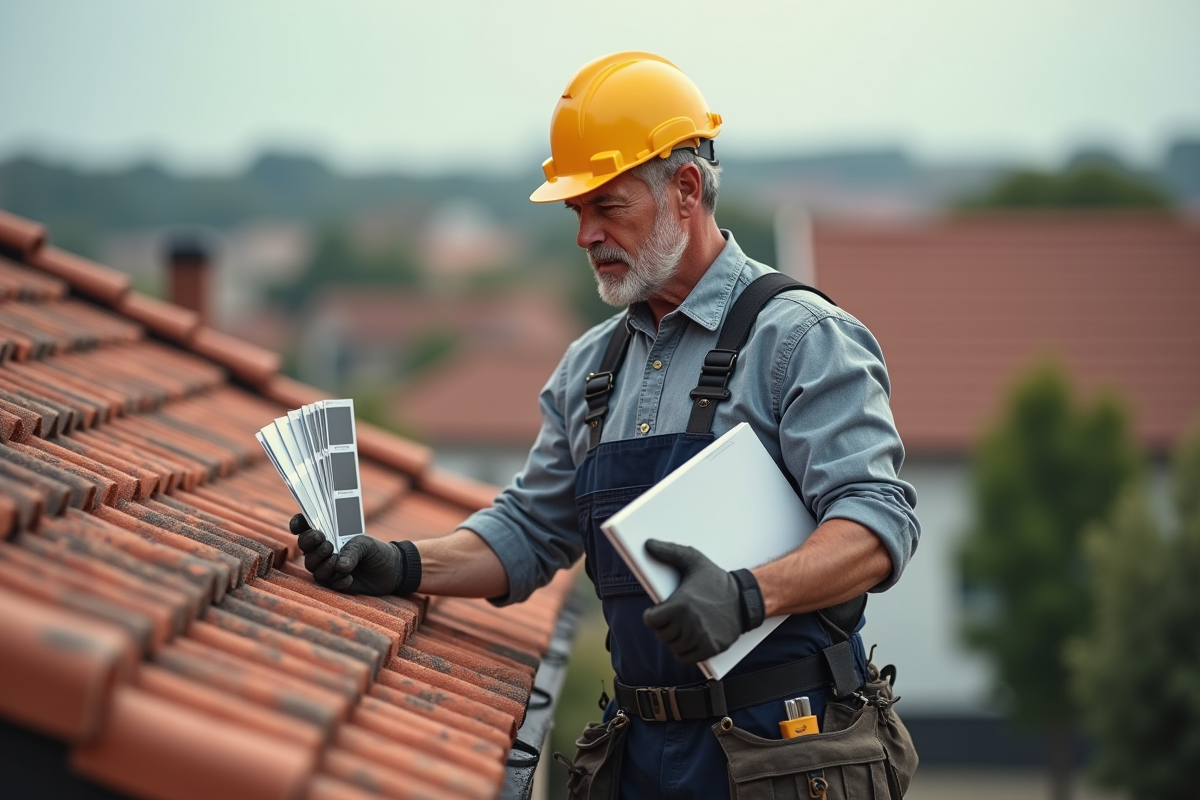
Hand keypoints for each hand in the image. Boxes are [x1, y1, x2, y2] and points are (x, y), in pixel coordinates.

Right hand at [289, 514, 406, 594]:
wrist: (390, 571)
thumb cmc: (376, 551)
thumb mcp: (367, 544)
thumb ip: (353, 550)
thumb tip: (339, 566)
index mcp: (329, 534)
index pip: (306, 527)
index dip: (298, 524)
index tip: (298, 525)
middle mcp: (323, 551)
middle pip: (304, 547)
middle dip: (310, 544)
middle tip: (327, 544)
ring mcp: (327, 567)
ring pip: (312, 567)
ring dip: (324, 565)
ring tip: (339, 563)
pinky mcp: (334, 582)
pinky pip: (327, 582)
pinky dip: (338, 580)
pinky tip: (350, 578)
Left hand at [641, 540, 762, 663]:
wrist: (746, 599)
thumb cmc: (717, 580)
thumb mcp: (694, 560)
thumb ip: (670, 552)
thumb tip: (649, 544)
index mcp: (681, 604)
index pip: (651, 620)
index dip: (652, 616)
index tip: (658, 613)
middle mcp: (690, 623)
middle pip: (662, 634)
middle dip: (665, 627)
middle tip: (674, 619)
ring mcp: (701, 638)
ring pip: (673, 647)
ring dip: (675, 640)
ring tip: (683, 628)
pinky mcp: (711, 649)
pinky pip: (685, 658)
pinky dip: (684, 653)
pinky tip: (689, 641)